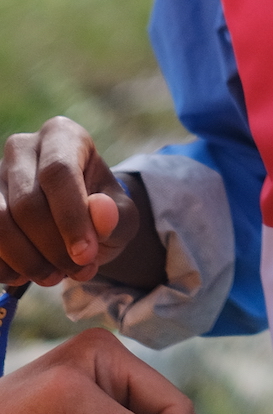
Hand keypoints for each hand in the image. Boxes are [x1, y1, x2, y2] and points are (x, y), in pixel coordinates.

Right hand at [0, 119, 163, 287]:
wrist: (75, 220)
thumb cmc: (99, 211)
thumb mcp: (120, 215)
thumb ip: (116, 215)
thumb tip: (100, 212)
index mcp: (63, 136)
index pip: (58, 172)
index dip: (70, 218)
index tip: (85, 255)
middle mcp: (23, 147)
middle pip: (27, 202)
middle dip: (52, 247)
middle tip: (76, 271)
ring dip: (27, 260)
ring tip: (54, 277)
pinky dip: (5, 266)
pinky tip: (26, 276)